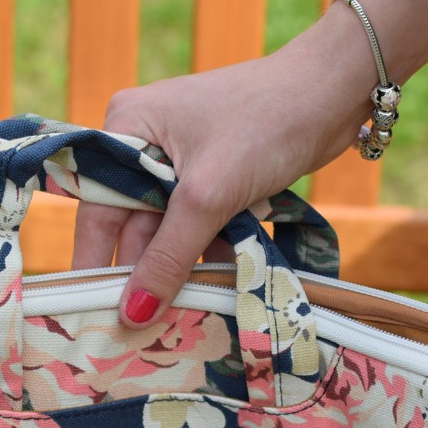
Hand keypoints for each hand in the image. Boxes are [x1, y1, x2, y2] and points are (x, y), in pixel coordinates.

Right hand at [71, 13, 374, 327]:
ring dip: (182, 270)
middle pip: (134, 225)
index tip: (92, 316)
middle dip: (146, 274)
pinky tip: (218, 290)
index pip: (97, 210)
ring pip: (170, 229)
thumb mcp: (208, 195)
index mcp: (126, 127)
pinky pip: (200, 224)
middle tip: (143, 335)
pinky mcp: (216, 173)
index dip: (96, 265)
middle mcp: (145, 140)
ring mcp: (182, 158)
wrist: (336, 91)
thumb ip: (168, 257)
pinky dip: (210, 253)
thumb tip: (132, 314)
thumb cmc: (266, 124)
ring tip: (183, 320)